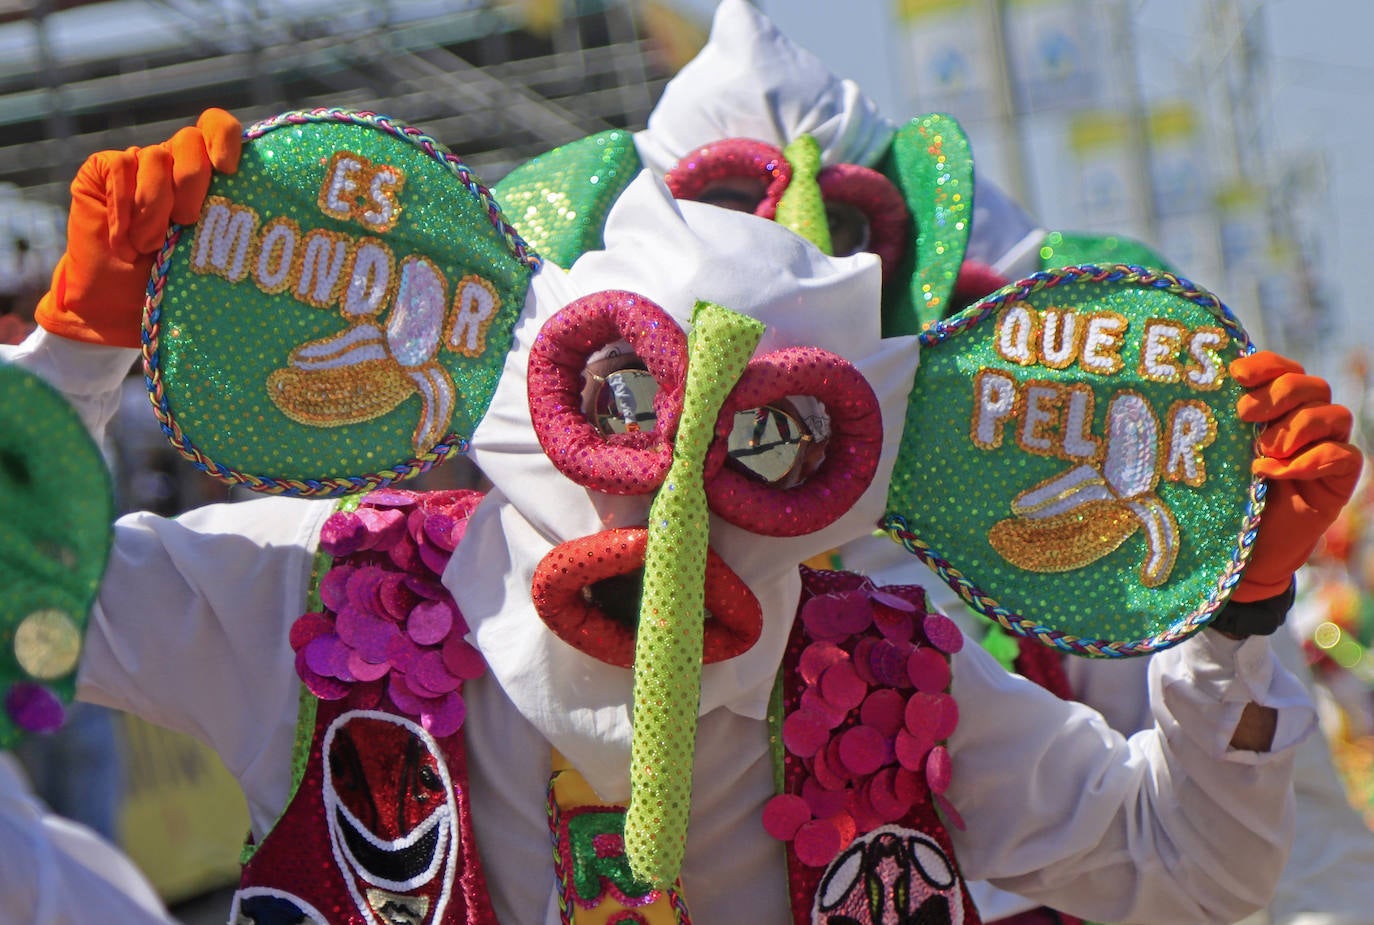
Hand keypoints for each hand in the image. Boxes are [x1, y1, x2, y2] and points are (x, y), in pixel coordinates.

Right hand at [34, 108, 241, 347]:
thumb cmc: (176, 283)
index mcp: (207, 174)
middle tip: (186, 222)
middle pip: (189, 140)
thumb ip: (232, 221)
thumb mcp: (213, 252)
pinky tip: (124, 237)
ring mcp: (138, 164)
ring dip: (155, 206)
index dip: (223, 137)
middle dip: (192, 181)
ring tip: (151, 245)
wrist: (119, 306)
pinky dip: (124, 206)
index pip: (217, 128)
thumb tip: (269, 202)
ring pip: (155, 157)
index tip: (228, 169)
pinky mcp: (102, 171)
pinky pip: (118, 168)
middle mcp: (174, 162)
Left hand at [1230, 350, 1362, 601]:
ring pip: (1333, 415)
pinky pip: (1344, 455)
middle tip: (1245, 415)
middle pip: (1311, 386)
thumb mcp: (1217, 453)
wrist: (1246, 546)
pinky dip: (1310, 460)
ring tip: (1263, 451)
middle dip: (1278, 395)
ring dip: (1297, 427)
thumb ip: (1218, 422)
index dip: (1264, 366)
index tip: (1236, 375)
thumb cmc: (1225, 494)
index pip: (1281, 370)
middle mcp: (1305, 420)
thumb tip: (1197, 387)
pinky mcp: (1339, 477)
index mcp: (1275, 406)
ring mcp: (1326, 447)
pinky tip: (1276, 471)